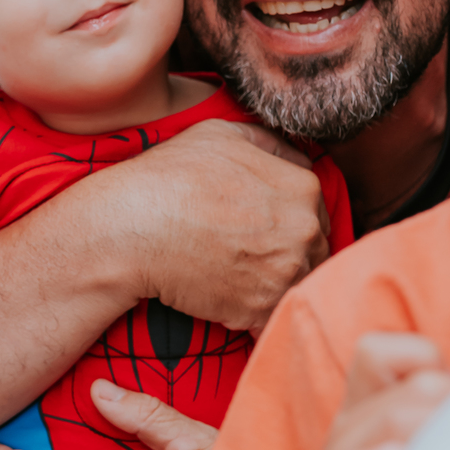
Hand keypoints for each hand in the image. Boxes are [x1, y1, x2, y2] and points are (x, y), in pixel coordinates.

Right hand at [117, 120, 329, 333]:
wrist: (133, 228)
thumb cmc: (172, 176)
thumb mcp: (223, 134)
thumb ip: (271, 143)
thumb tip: (298, 158)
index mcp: (303, 190)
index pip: (315, 213)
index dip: (288, 221)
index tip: (262, 228)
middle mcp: (304, 233)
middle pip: (313, 252)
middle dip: (286, 254)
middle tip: (247, 253)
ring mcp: (284, 275)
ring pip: (295, 284)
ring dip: (273, 284)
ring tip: (236, 275)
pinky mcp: (260, 310)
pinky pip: (272, 315)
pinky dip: (256, 312)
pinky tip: (229, 296)